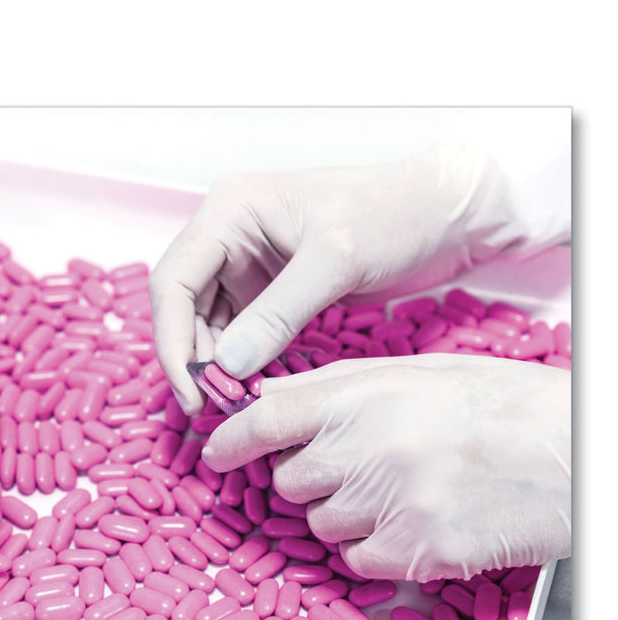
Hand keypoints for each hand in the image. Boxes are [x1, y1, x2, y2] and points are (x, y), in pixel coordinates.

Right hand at [150, 140, 525, 410]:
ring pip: (205, 324)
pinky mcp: (270, 290)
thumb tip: (228, 366)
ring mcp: (248, 264)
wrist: (447, 213)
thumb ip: (279, 313)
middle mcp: (229, 236)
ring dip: (213, 366)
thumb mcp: (336, 261)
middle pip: (181, 306)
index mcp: (230, 211)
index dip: (172, 341)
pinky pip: (239, 333)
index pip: (173, 281)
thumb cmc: (397, 212)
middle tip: (208, 408)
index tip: (192, 391)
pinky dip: (240, 363)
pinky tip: (249, 389)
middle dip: (190, 358)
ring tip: (230, 404)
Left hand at [201, 354, 570, 582]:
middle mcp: (368, 450)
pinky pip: (356, 561)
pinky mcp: (416, 552)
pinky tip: (412, 521)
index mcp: (364, 396)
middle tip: (351, 465)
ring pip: (320, 524)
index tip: (215, 452)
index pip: (267, 417)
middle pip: (287, 480)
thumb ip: (335, 387)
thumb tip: (265, 398)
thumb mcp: (414, 372)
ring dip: (342, 514)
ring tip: (396, 490)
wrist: (572, 451)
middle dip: (306, 477)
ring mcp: (390, 504)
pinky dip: (372, 549)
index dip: (230, 437)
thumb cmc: (497, 404)